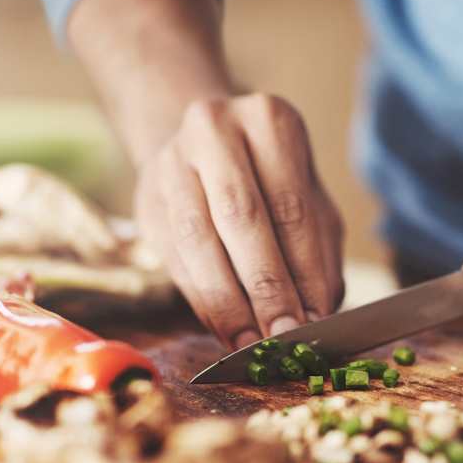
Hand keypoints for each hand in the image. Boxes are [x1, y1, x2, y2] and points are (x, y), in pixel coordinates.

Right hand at [135, 94, 344, 347]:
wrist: (204, 149)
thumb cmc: (271, 182)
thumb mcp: (309, 203)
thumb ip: (317, 254)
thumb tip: (316, 315)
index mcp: (269, 120)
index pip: (291, 206)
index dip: (303, 270)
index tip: (314, 321)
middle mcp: (215, 130)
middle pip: (241, 217)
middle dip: (265, 287)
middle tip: (283, 336)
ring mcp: (172, 161)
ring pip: (198, 239)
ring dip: (226, 300)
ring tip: (250, 342)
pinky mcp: (146, 198)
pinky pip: (173, 257)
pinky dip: (201, 299)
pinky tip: (224, 329)